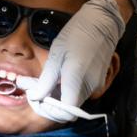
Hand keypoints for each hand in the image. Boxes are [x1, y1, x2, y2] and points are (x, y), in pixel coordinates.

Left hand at [25, 0, 124, 122]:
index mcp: (77, 82)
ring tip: (47, 82)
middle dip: (51, 103)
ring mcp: (97, 85)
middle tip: (36, 91)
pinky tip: (60, 77)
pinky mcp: (99, 81)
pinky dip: (69, 89)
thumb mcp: (56, 55)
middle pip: (69, 108)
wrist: (102, 23)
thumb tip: (35, 97)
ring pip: (74, 100)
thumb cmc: (76, 34)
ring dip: (59, 96)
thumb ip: (46, 80)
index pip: (65, 113)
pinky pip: (81, 92)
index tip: (37, 100)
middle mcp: (90, 88)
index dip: (49, 111)